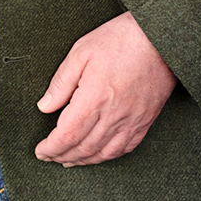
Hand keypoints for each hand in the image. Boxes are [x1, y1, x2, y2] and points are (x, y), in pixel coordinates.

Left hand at [34, 11, 176, 165]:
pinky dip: (108, 156)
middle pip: (84, 148)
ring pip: (104, 152)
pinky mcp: (145, 121)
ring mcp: (132, 120)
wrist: (160, 39)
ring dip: (84, 160)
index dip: (51, 148)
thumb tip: (44, 107)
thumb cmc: (119, 40)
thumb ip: (61, 83)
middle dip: (62, 156)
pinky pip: (126, 147)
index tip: (40, 151)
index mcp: (94, 98)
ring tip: (69, 160)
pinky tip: (98, 154)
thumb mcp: (81, 53)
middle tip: (49, 157)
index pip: (67, 135)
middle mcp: (114, 115)